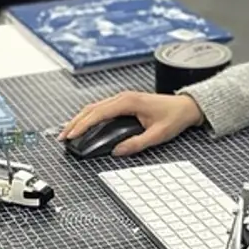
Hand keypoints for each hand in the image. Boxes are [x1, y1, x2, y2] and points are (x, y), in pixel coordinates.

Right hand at [58, 90, 203, 157]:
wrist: (185, 106)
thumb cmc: (174, 117)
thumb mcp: (157, 134)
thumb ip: (137, 144)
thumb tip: (117, 151)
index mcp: (128, 102)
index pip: (98, 113)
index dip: (82, 125)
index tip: (71, 135)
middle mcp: (123, 97)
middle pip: (91, 109)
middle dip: (75, 123)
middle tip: (62, 137)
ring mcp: (123, 99)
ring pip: (94, 107)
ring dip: (80, 119)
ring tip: (68, 133)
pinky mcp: (124, 102)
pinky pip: (101, 108)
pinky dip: (89, 117)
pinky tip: (83, 125)